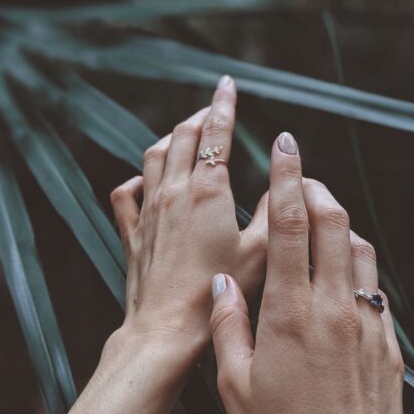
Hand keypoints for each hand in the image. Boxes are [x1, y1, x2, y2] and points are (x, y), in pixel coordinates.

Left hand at [28, 77, 267, 413]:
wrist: (166, 329)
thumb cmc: (217, 292)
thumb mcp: (261, 252)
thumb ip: (277, 213)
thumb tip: (287, 185)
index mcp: (207, 190)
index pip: (215, 132)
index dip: (224, 104)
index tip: (227, 85)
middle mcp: (173, 192)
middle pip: (181, 137)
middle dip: (199, 117)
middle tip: (212, 109)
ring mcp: (148, 211)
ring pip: (153, 157)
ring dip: (169, 139)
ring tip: (183, 134)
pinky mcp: (132, 233)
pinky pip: (126, 194)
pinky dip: (136, 179)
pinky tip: (144, 180)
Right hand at [209, 133, 404, 413]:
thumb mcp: (235, 386)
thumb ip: (228, 326)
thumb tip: (222, 284)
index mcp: (291, 314)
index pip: (290, 227)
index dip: (287, 180)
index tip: (286, 146)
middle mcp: (335, 310)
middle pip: (332, 224)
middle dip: (315, 188)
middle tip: (298, 176)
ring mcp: (367, 326)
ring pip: (360, 249)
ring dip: (338, 223)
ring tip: (315, 220)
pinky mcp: (387, 346)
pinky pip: (375, 287)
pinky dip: (356, 264)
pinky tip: (338, 276)